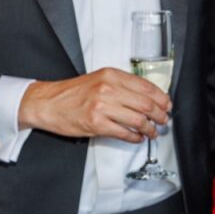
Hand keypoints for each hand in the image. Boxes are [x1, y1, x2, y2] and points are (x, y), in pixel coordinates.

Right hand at [18, 67, 170, 142]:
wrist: (48, 103)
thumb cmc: (72, 93)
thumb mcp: (99, 79)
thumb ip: (121, 85)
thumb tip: (147, 96)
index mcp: (111, 75)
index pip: (146, 86)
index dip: (161, 98)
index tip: (167, 105)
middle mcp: (108, 88)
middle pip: (146, 103)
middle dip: (160, 115)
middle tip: (163, 120)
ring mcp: (102, 107)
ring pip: (138, 120)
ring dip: (150, 129)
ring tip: (152, 132)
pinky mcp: (96, 124)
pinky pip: (124, 132)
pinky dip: (135, 137)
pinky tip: (137, 138)